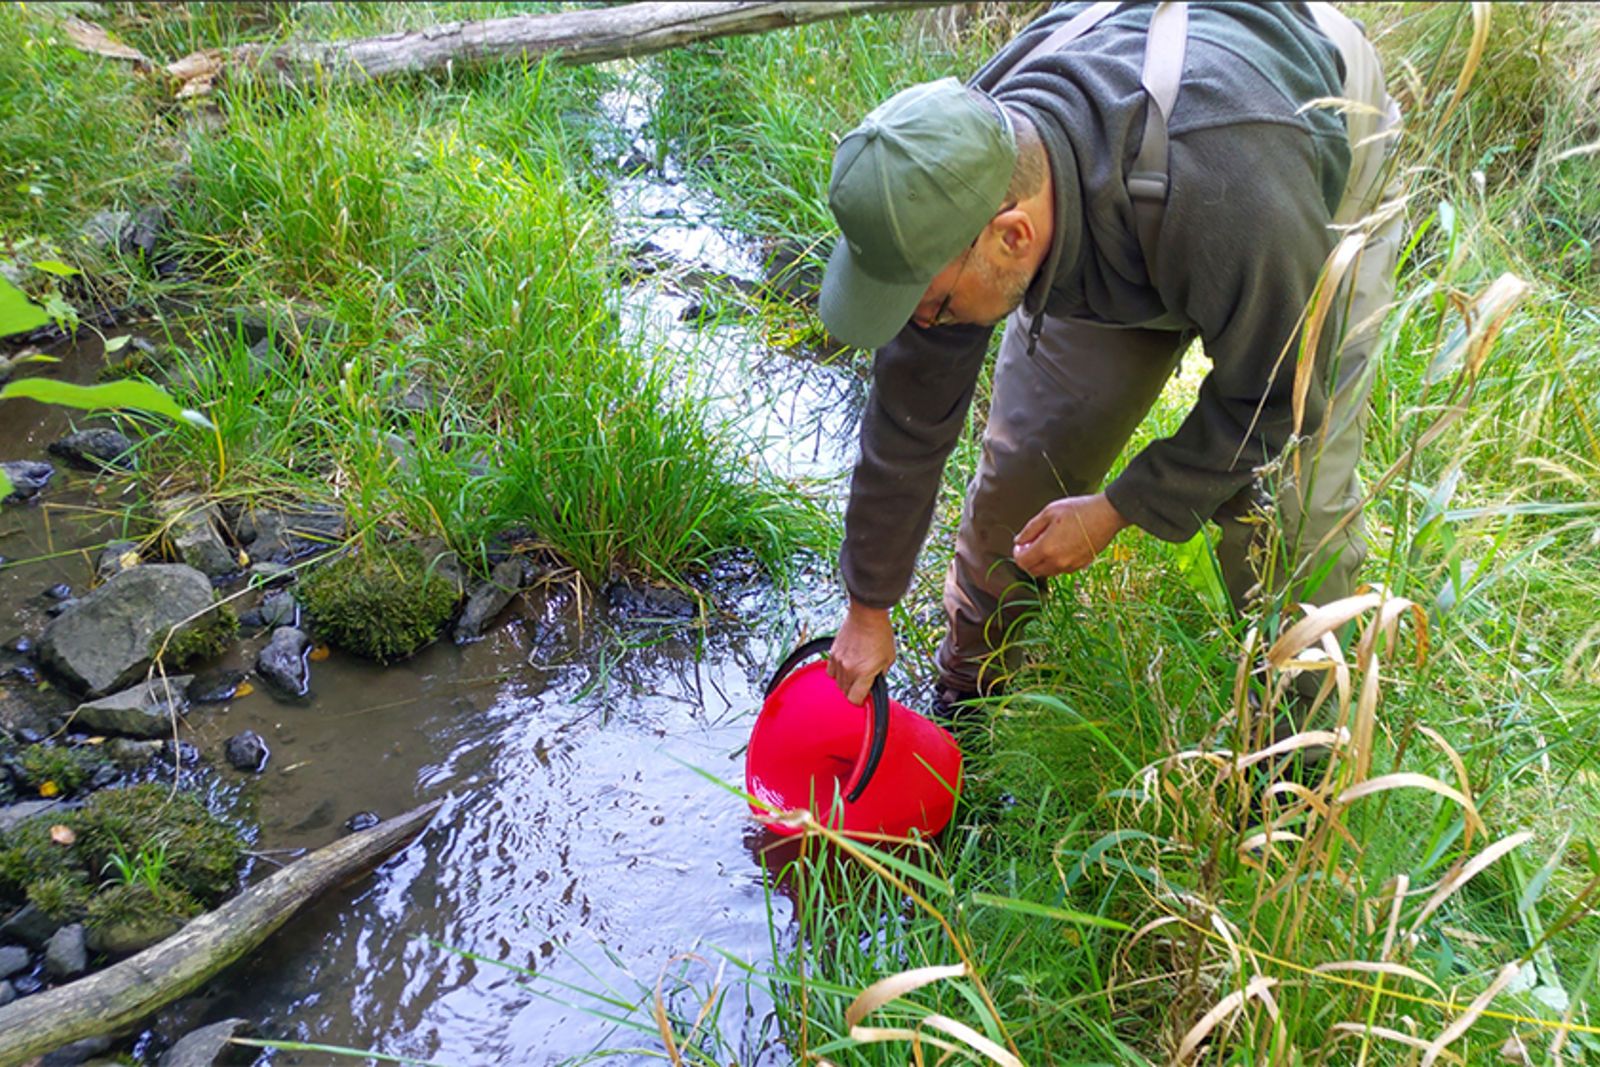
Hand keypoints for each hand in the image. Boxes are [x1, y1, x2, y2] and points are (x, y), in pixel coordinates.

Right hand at [826, 599, 894, 705]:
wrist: (867, 614)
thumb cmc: (880, 633)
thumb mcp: (889, 658)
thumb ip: (881, 675)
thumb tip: (875, 684)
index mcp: (864, 672)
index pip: (855, 699)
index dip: (861, 700)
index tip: (865, 696)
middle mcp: (848, 669)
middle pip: (845, 692)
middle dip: (855, 690)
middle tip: (863, 681)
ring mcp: (838, 661)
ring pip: (837, 683)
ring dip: (846, 682)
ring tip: (855, 672)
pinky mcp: (832, 653)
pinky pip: (830, 671)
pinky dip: (837, 672)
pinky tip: (846, 665)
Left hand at [1012, 493, 1129, 577]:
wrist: (1106, 515)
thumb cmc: (1078, 510)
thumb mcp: (1049, 512)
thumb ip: (1030, 529)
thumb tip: (1018, 541)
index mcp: (1046, 548)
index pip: (1022, 562)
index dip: (1017, 554)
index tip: (1021, 545)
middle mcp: (1057, 561)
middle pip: (1033, 571)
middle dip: (1028, 560)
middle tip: (1031, 545)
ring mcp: (1070, 565)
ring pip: (1047, 572)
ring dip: (1041, 562)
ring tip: (1047, 544)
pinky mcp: (1081, 565)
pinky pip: (1062, 569)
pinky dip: (1056, 562)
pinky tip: (1060, 547)